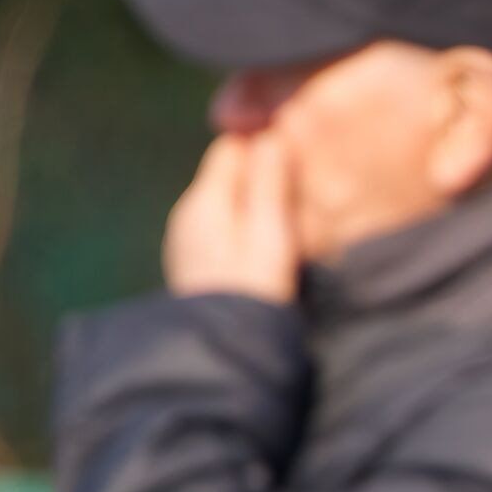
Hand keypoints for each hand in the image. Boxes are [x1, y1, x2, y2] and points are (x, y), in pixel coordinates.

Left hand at [163, 133, 300, 302]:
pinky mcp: (198, 269)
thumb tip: (270, 134)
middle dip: (265, 178)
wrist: (223, 358)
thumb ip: (269, 183)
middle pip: (231, 176)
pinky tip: (269, 255)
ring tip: (292, 228)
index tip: (300, 159)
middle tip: (303, 195)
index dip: (267, 146)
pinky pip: (226, 234)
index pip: (233, 146)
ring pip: (230, 206)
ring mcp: (189, 244)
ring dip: (258, 209)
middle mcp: (188, 216)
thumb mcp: (270, 234)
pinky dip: (247, 234)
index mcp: (204, 201)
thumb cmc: (253, 294)